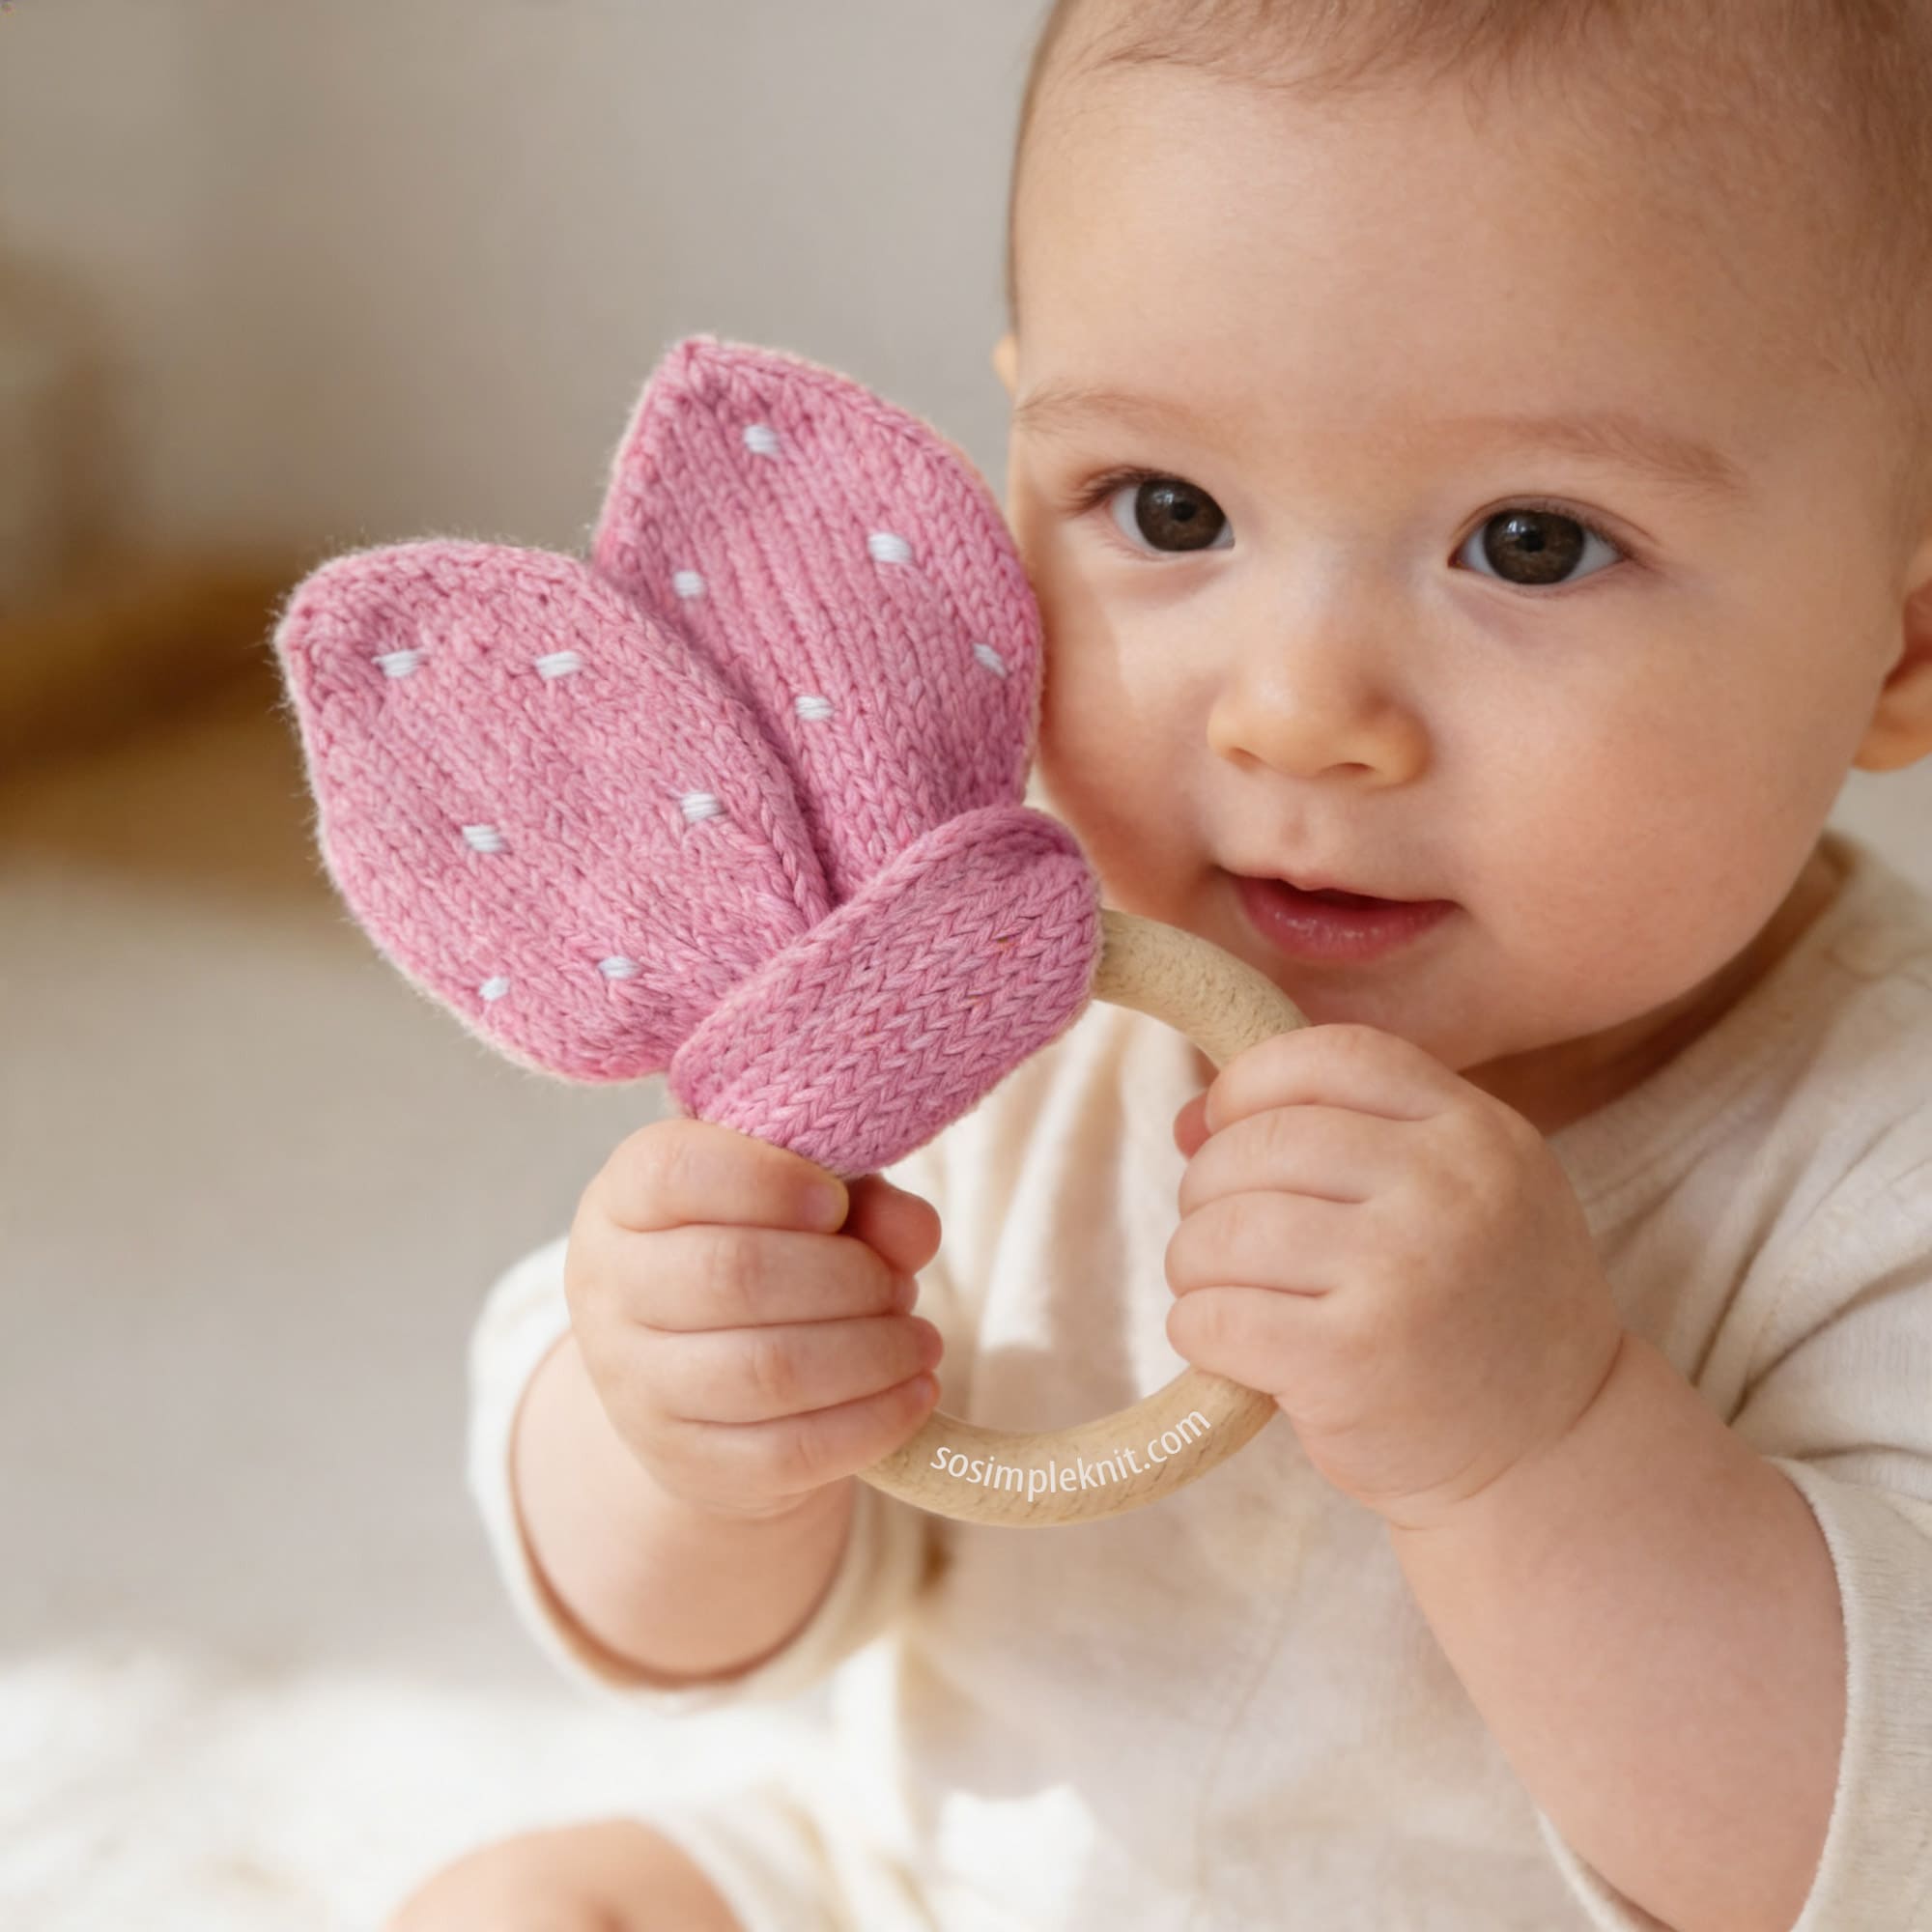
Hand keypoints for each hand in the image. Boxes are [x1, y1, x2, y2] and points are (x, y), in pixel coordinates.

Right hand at [563, 1117, 945, 1521]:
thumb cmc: (762, 1256)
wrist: (702, 1385)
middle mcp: (610, 1289)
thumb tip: (916, 1232)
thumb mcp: (805, 1204)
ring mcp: (637, 1386)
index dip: (768, 1180)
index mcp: (625, 1197)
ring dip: (871, 1353)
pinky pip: (787, 1451)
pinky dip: (871, 1422)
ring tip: (919, 1340)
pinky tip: (915, 1394)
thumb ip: (863, 1200)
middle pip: (733, 1273)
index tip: (836, 1200)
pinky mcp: (687, 1463)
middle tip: (899, 1285)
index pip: (675, 1171)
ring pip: (766, 1370)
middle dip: (846, 1277)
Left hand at [1165, 1023, 1625, 1531]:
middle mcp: (1447, 1190)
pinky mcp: (1350, 1361)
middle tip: (1219, 1234)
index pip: (1331, 1057)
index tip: (1225, 1128)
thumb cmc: (1476, 1309)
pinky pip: (1217, 1316)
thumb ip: (1349, 1136)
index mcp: (1476, 1132)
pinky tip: (1226, 1343)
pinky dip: (1197, 1328)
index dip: (1251, 1084)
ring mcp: (1401, 1274)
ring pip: (1226, 1229)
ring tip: (1219, 1290)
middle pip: (1263, 1143)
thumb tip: (1189, 1116)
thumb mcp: (1464, 1193)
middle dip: (1208, 1186)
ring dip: (1194, 1262)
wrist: (1554, 1451)